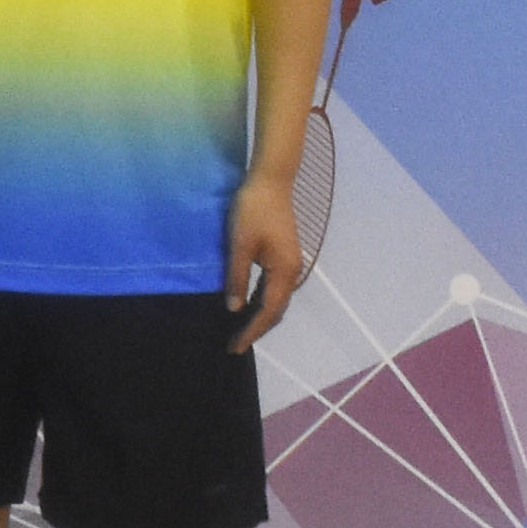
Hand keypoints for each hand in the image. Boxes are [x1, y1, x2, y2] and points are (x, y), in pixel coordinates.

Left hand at [223, 172, 310, 348]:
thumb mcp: (239, 244)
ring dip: (259, 315)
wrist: (270, 180)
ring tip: (239, 330)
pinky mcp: (284, 255)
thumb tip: (234, 309)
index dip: (252, 331)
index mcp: (283, 271)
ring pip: (275, 299)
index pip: (268, 311)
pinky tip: (247, 304)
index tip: (235, 347)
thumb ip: (238, 277)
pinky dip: (261, 300)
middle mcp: (292, 271)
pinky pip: (273, 287)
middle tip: (234, 344)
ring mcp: (290, 263)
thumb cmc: (252, 209)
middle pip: (276, 309)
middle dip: (256, 328)